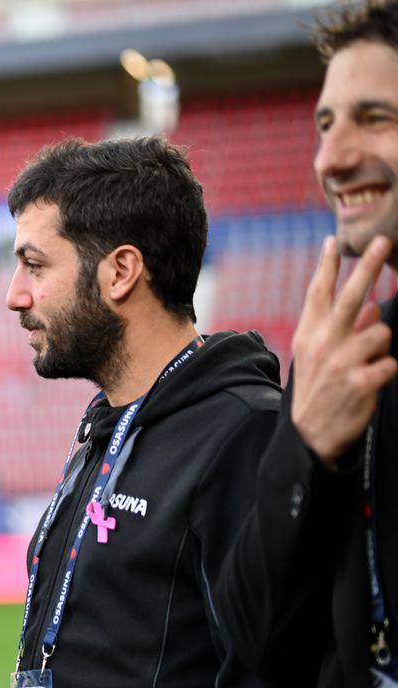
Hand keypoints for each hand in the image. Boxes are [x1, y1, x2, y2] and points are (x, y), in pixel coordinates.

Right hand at [290, 234, 395, 463]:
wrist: (309, 436)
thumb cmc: (316, 392)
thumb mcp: (315, 359)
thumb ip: (340, 332)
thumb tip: (373, 309)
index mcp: (308, 336)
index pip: (318, 294)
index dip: (327, 266)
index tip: (334, 241)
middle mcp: (324, 345)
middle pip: (351, 297)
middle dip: (367, 266)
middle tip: (382, 241)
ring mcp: (343, 362)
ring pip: (382, 333)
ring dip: (380, 347)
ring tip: (364, 366)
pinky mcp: (363, 381)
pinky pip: (391, 362)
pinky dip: (385, 371)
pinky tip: (369, 384)